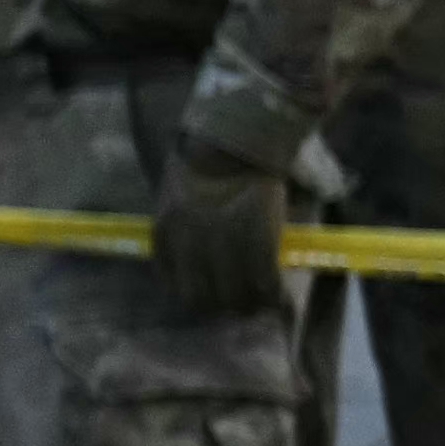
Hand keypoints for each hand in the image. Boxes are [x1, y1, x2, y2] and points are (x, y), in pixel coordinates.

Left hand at [149, 157, 292, 315]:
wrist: (237, 138)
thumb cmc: (208, 161)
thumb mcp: (180, 197)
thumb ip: (186, 231)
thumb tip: (206, 265)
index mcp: (164, 231)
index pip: (172, 283)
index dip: (196, 295)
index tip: (214, 296)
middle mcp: (186, 241)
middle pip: (200, 298)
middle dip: (223, 306)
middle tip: (243, 304)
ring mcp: (221, 241)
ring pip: (234, 295)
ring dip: (251, 304)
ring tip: (265, 301)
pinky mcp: (256, 236)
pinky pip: (264, 279)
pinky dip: (273, 292)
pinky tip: (280, 293)